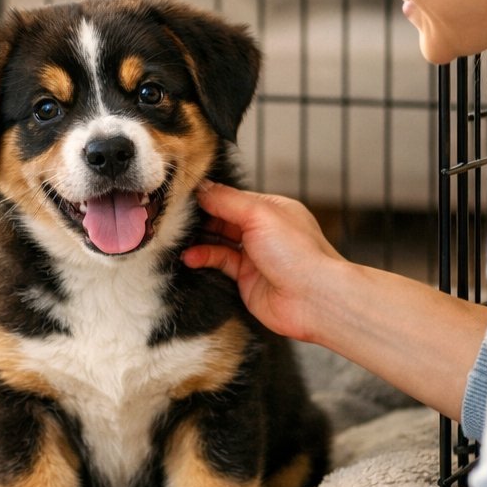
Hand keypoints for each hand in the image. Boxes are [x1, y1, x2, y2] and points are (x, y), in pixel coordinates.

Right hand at [181, 181, 344, 341]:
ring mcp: (255, 256)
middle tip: (172, 217)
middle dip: (200, 218)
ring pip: (219, 241)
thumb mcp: (259, 214)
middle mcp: (264, 230)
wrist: (313, 299)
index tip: (181, 195)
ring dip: (198, 239)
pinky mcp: (247, 279)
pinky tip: (189, 257)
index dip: (209, 195)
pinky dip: (203, 259)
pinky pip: (219, 263)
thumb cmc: (298, 253)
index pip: (232, 197)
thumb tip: (201, 187)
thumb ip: (226, 200)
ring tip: (176, 239)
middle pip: (223, 218)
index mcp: (272, 209)